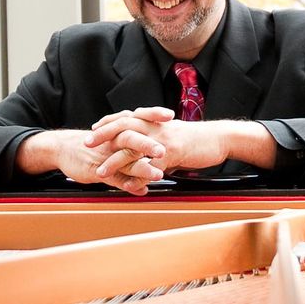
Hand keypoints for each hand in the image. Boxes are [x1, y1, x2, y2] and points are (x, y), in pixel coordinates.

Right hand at [16, 129, 164, 195]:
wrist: (62, 148)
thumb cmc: (92, 142)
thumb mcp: (110, 134)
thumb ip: (130, 135)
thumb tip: (151, 135)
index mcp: (118, 129)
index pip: (137, 118)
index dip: (152, 115)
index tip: (169, 115)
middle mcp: (113, 140)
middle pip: (131, 138)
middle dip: (147, 144)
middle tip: (163, 150)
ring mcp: (106, 156)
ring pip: (124, 160)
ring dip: (142, 168)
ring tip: (157, 174)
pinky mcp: (98, 171)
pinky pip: (115, 178)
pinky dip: (129, 185)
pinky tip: (141, 190)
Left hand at [87, 107, 229, 174]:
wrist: (218, 139)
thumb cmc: (195, 139)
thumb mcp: (171, 136)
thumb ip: (155, 142)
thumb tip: (144, 153)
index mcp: (154, 121)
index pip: (125, 118)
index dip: (108, 124)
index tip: (92, 130)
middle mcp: (155, 127)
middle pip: (123, 127)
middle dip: (103, 135)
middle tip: (86, 143)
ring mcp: (163, 140)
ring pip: (133, 148)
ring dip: (115, 161)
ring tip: (101, 172)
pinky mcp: (173, 153)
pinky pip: (151, 166)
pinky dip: (139, 177)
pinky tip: (129, 186)